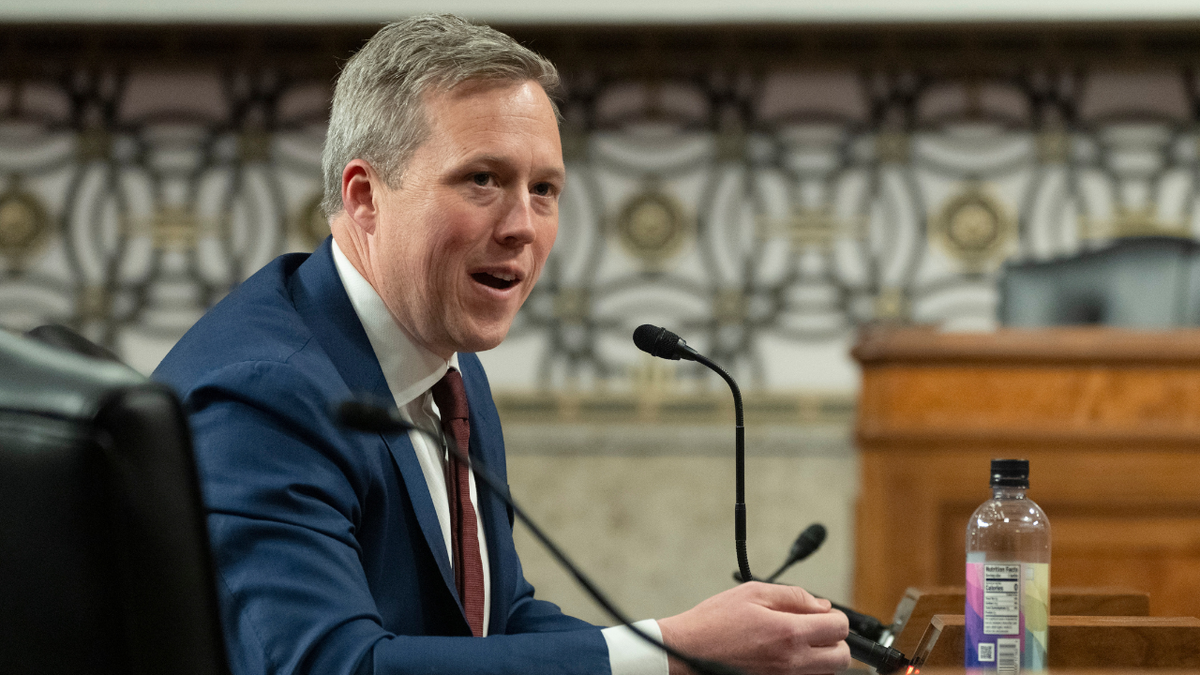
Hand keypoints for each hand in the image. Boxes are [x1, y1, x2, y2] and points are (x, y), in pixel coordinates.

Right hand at [657, 582, 850, 674]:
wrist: (688, 652)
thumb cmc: (714, 622)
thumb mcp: (753, 593)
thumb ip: (793, 596)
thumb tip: (821, 605)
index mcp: (789, 633)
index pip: (839, 628)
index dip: (835, 618)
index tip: (822, 615)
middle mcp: (792, 662)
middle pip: (842, 658)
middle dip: (834, 640)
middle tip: (814, 630)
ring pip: (827, 673)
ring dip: (821, 657)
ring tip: (796, 643)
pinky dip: (804, 669)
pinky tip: (785, 657)